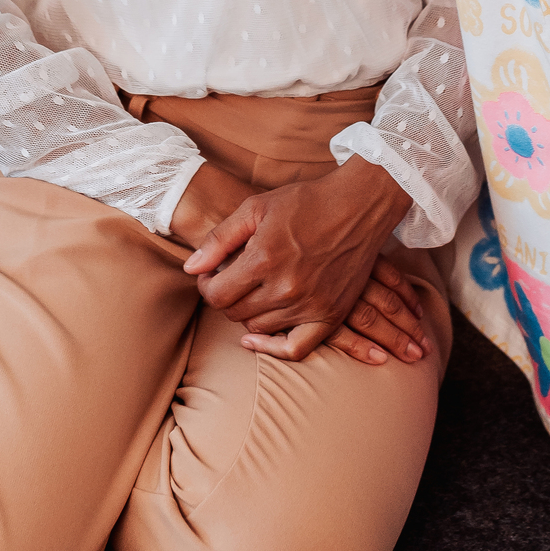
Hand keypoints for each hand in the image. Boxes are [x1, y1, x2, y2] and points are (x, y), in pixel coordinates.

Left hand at [183, 156, 411, 355]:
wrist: (358, 205)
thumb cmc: (306, 201)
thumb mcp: (256, 207)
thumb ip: (220, 239)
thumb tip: (191, 268)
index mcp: (264, 259)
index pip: (217, 295)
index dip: (206, 286)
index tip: (211, 276)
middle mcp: (286, 288)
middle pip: (235, 314)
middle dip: (226, 298)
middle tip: (230, 280)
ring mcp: (310, 305)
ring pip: (259, 329)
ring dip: (248, 314)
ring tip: (251, 292)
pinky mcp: (331, 315)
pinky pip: (296, 349)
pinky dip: (274, 349)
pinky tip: (257, 339)